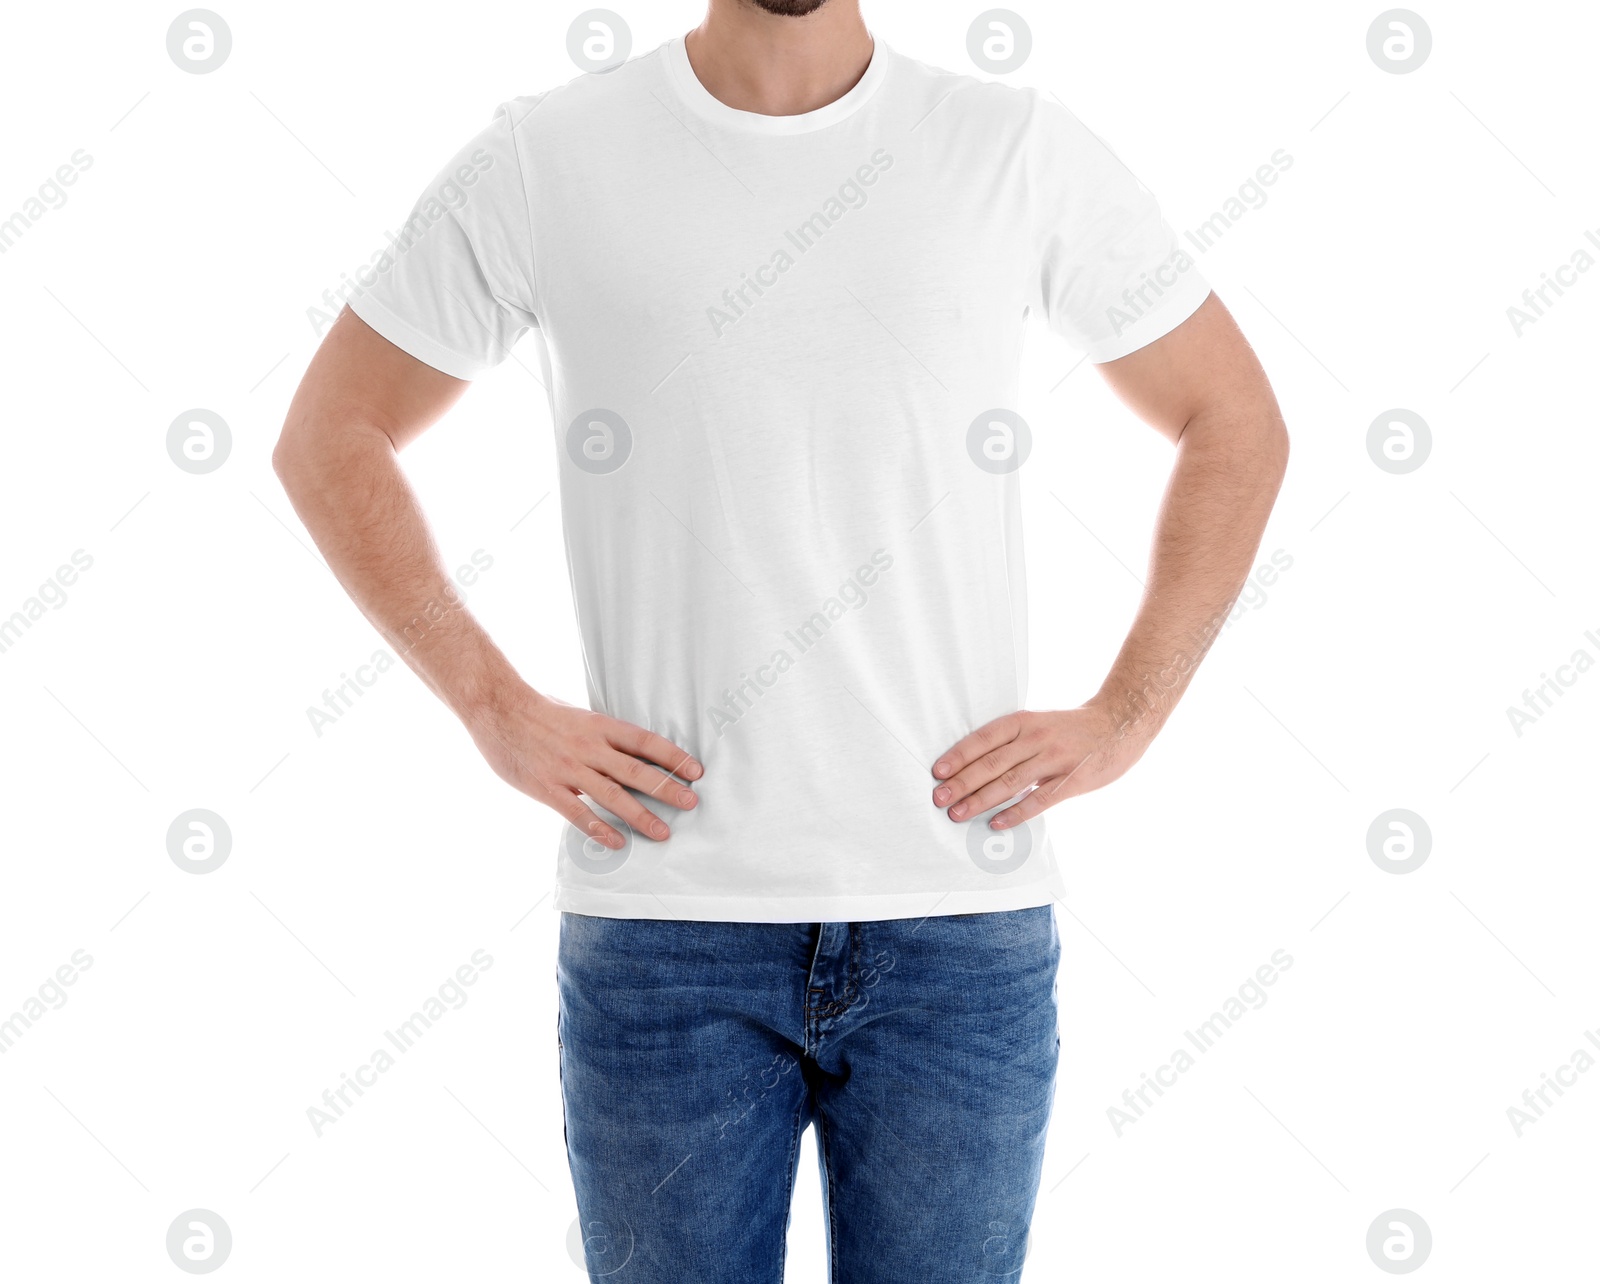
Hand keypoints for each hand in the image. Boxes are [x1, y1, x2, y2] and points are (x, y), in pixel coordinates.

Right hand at [466, 685, 700, 848]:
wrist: (496, 708)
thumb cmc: (538, 710)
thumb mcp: (578, 714)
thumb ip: (601, 734)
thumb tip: (628, 748)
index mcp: (600, 726)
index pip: (645, 742)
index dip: (673, 756)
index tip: (695, 770)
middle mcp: (589, 748)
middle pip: (636, 771)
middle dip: (667, 788)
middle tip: (691, 802)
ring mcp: (569, 769)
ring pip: (612, 796)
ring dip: (641, 816)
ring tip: (663, 832)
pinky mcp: (547, 788)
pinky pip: (578, 813)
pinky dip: (599, 829)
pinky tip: (617, 842)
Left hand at [931, 703, 1149, 829]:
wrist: (1120, 723)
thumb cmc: (1071, 727)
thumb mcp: (1039, 722)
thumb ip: (1012, 741)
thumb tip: (974, 765)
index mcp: (1024, 721)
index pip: (984, 738)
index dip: (959, 755)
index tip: (938, 771)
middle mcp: (1036, 738)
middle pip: (992, 763)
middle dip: (962, 783)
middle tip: (939, 798)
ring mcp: (1054, 760)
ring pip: (1010, 783)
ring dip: (980, 800)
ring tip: (958, 813)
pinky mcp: (1071, 781)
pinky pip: (1039, 800)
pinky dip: (1016, 813)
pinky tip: (996, 823)